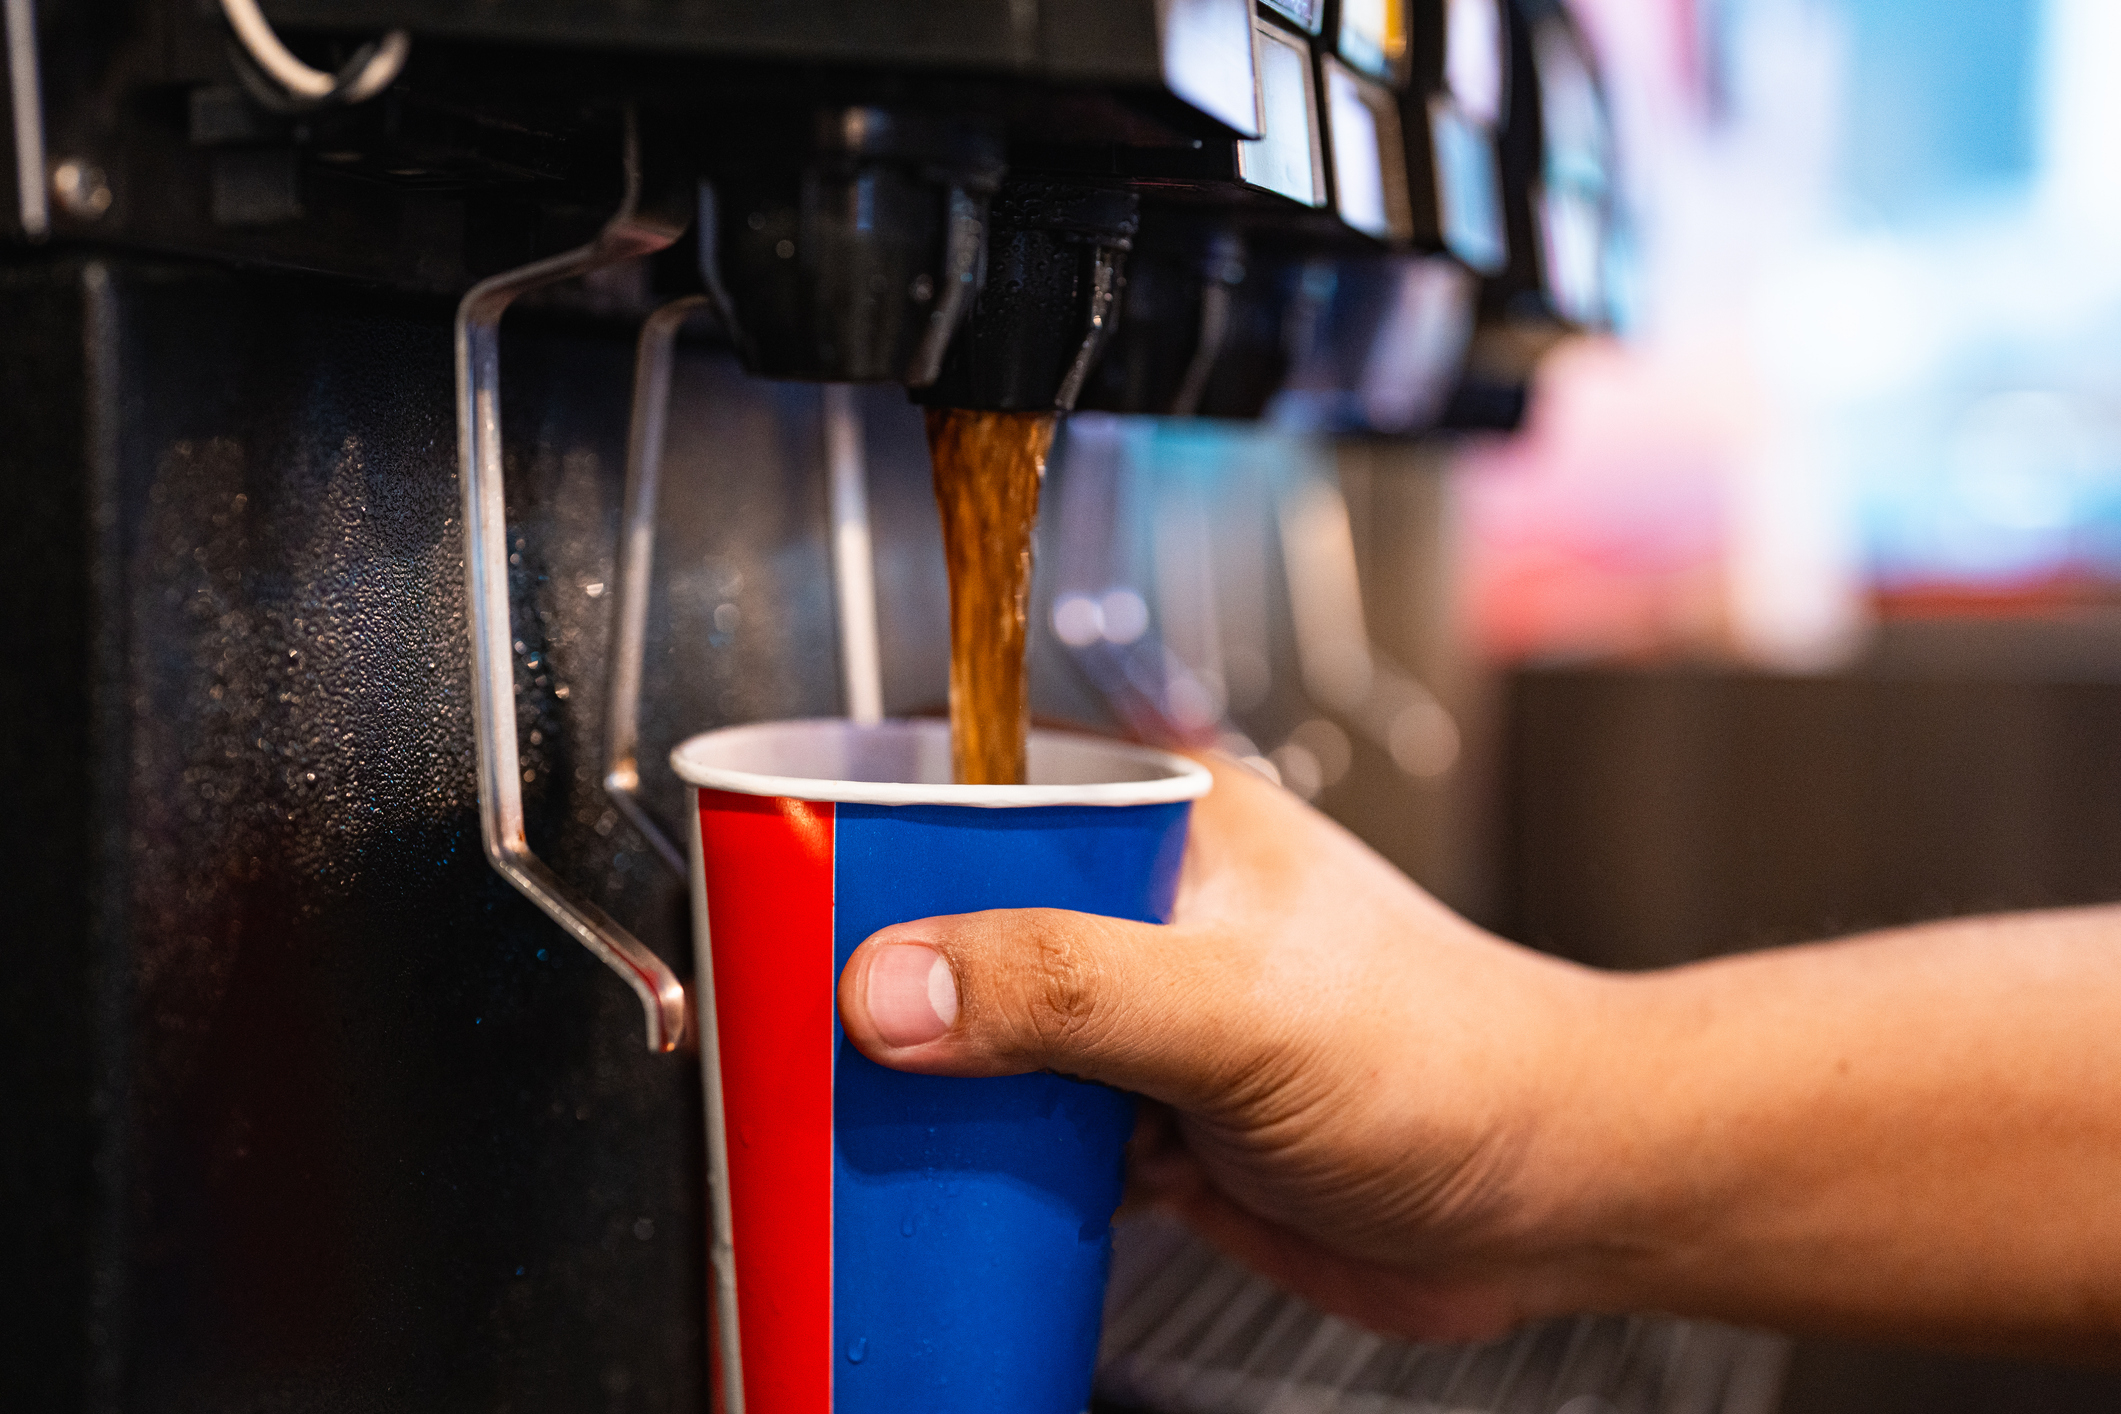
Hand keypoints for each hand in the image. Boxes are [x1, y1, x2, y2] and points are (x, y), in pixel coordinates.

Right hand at [835, 753, 1606, 1341]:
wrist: (1551, 1199)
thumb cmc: (1451, 1059)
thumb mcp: (1239, 1008)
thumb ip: (1066, 989)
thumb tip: (892, 989)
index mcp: (1162, 824)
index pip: (973, 787)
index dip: (864, 827)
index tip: (776, 888)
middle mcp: (1143, 910)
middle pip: (955, 922)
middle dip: (881, 981)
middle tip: (791, 1028)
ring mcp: (1146, 1019)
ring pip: (985, 1037)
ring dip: (927, 1085)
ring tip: (851, 1117)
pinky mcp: (1155, 1120)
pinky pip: (1028, 1133)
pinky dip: (984, 1165)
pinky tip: (952, 1189)